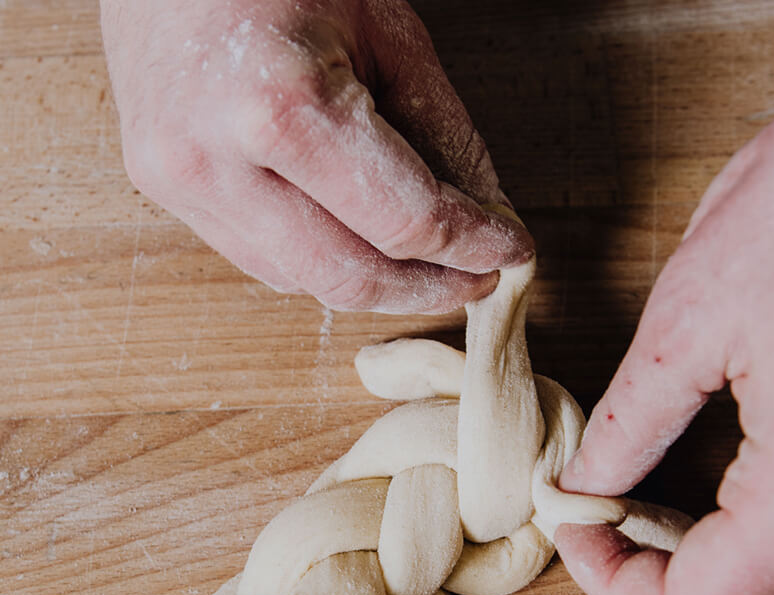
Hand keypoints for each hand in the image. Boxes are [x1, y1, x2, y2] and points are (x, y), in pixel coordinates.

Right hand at [100, 0, 531, 312]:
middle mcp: (216, 160)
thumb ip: (441, 132)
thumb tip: (486, 215)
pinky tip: (363, 244)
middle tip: (479, 280)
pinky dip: (325, 263)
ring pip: (306, 281)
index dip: (472, 246)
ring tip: (430, 266)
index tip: (512, 251)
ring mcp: (181, 180)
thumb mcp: (387, 30)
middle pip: (352, 276)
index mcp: (279, 107)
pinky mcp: (164, 188)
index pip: (404, 220)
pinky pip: (263, 259)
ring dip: (380, 285)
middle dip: (429, 288)